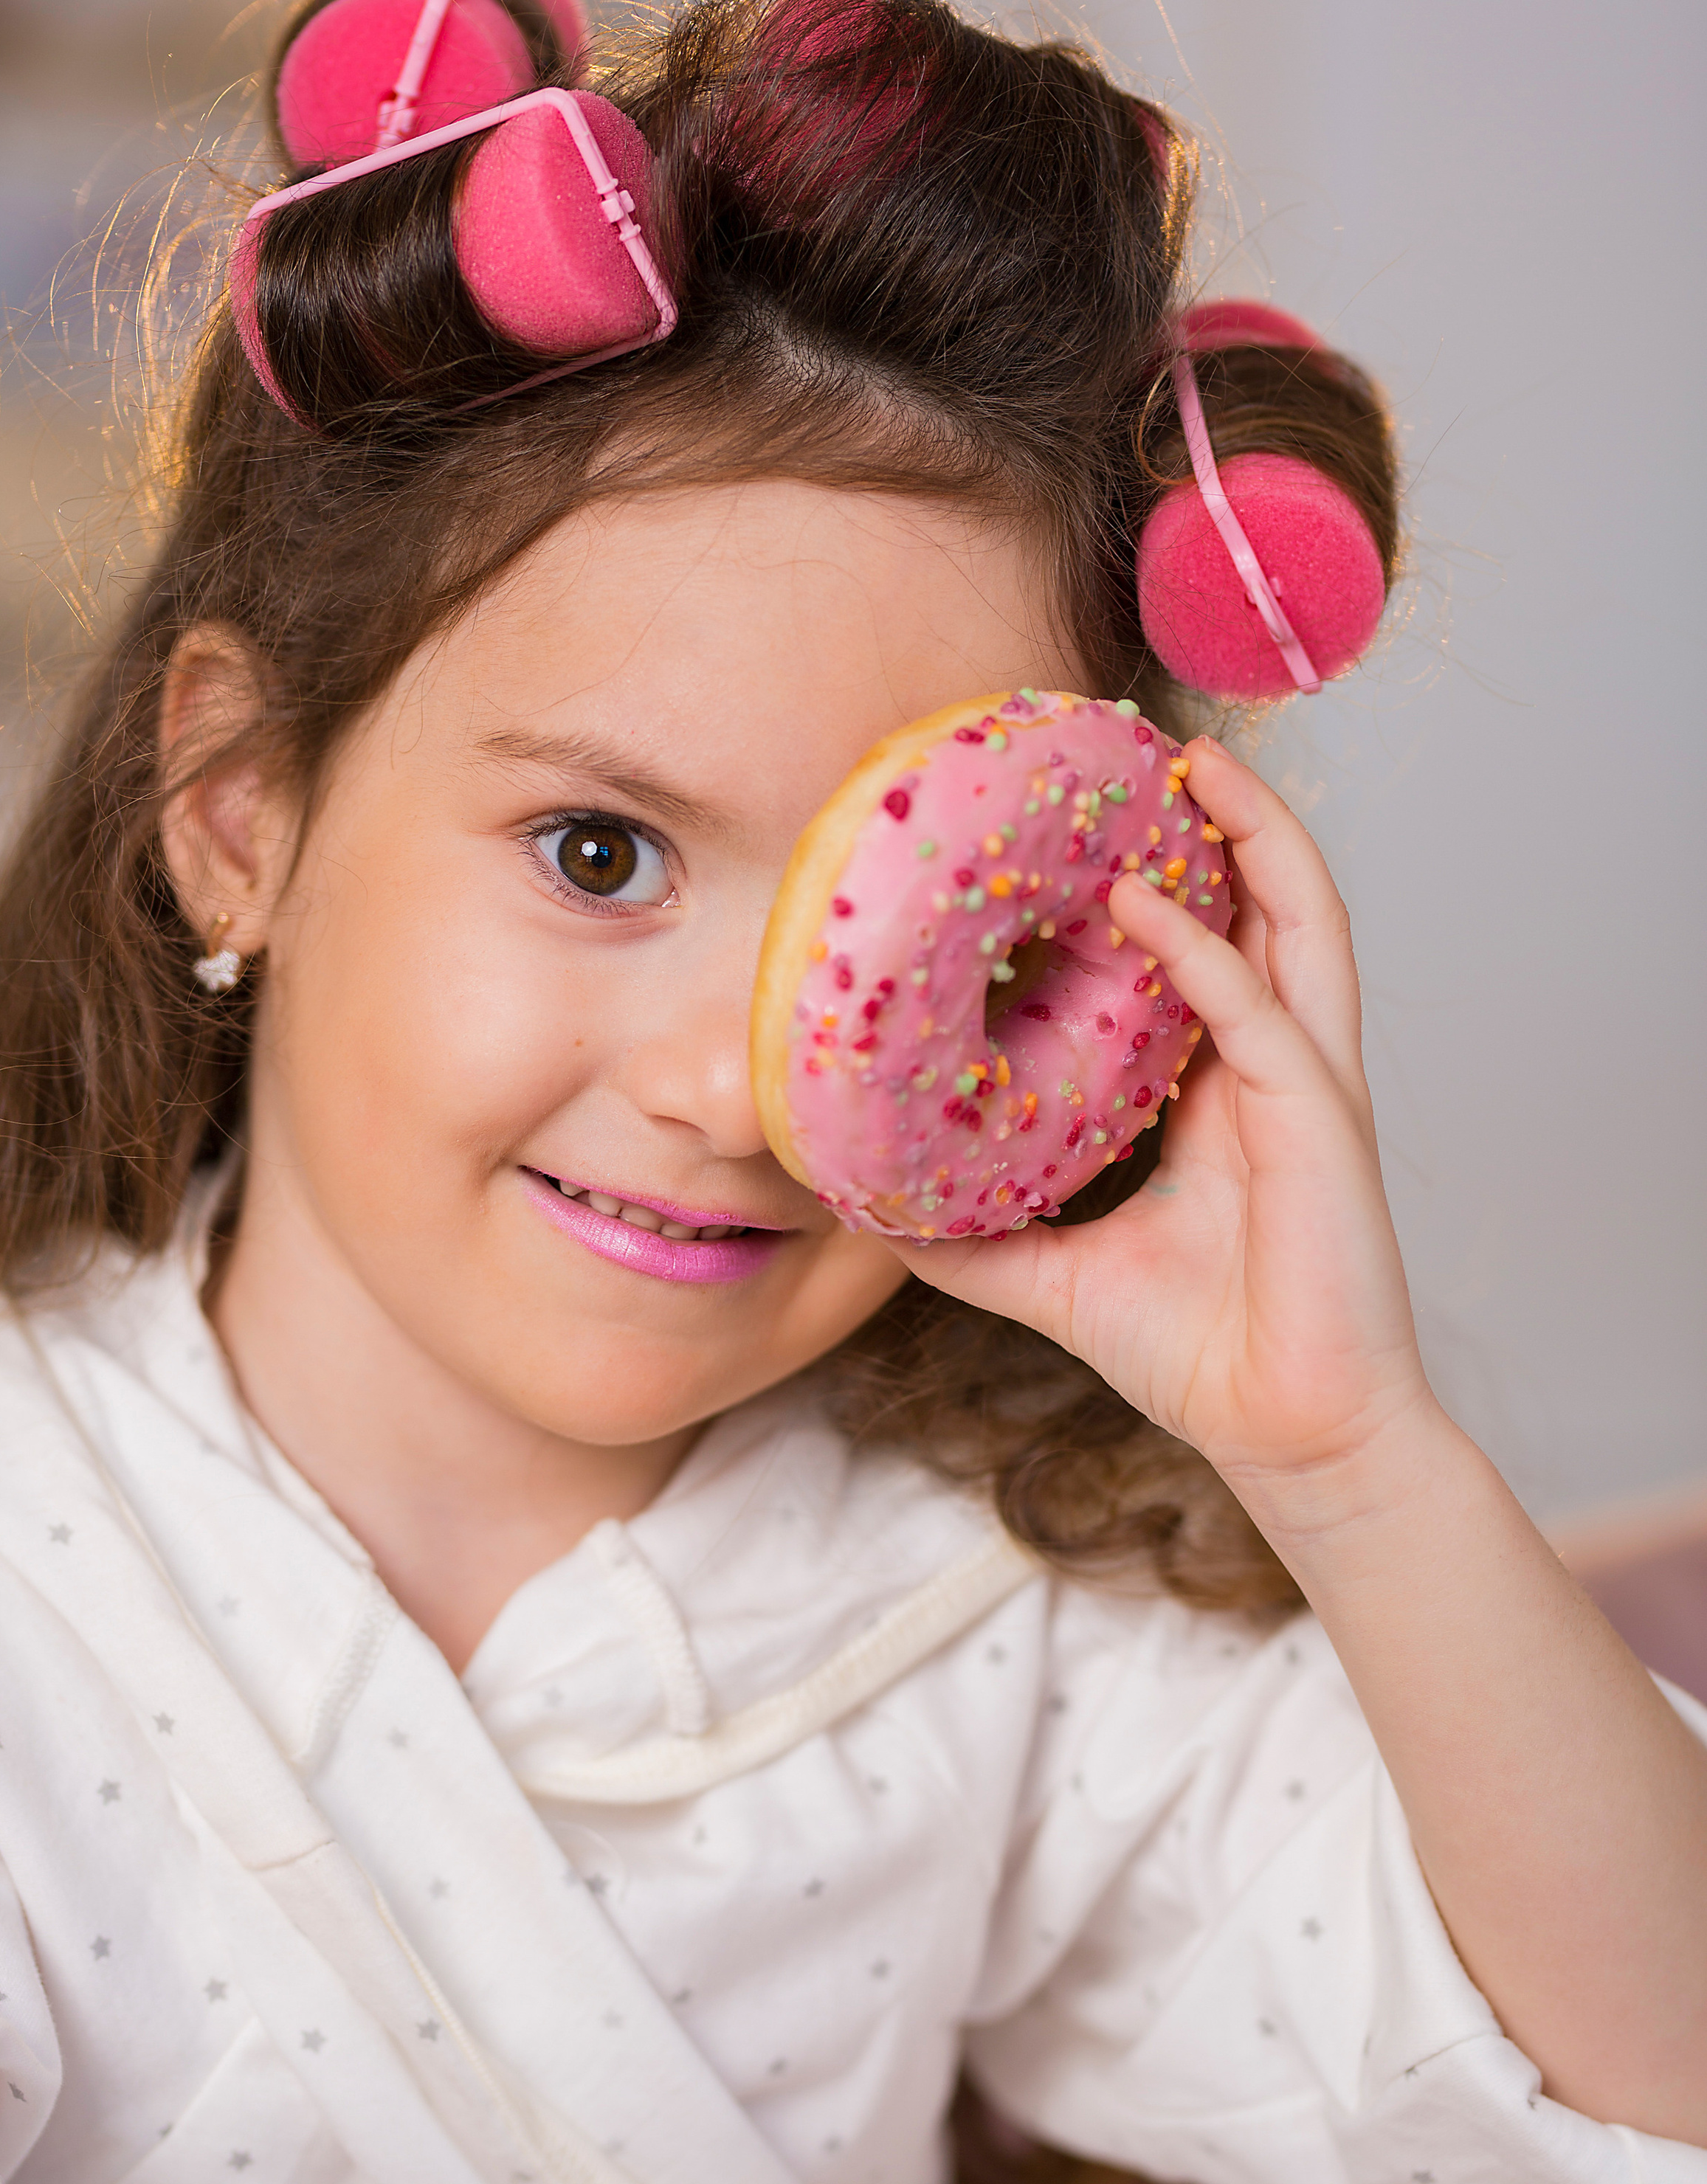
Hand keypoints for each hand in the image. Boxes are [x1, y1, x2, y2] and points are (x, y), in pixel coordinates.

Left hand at [892, 738, 1438, 1519]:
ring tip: (1195, 769)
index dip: (1169, 880)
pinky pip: (1263, 1014)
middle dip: (1233, 822)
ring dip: (1255, 840)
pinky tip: (1149, 910)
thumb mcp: (1049, 1277)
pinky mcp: (1322, 1124)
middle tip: (1163, 749)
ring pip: (1301, 926)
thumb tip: (861, 1209)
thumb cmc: (1195, 1352)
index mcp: (1226, 1091)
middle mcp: (1277, 1070)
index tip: (1094, 824)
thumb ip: (968, 1239)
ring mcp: (1308, 1090)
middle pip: (1273, 909)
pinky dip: (1207, 955)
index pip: (1211, 954)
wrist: (1286, 1434)